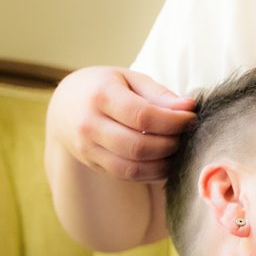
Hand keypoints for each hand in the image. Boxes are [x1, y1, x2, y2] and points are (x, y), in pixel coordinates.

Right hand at [46, 65, 196, 182]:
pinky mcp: (93, 164)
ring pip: (132, 168)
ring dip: (163, 164)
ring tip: (178, 149)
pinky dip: (151, 173)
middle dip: (171, 144)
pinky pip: (126, 176)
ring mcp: (87, 148)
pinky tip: (164, 161)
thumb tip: (189, 107)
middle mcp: (89, 124)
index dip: (173, 121)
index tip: (190, 118)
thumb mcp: (129, 79)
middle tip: (186, 136)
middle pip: (139, 146)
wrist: (64, 104)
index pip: (143, 116)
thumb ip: (159, 94)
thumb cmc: (104, 87)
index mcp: (101, 95)